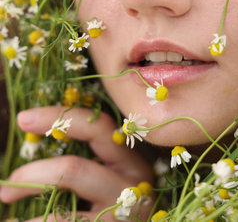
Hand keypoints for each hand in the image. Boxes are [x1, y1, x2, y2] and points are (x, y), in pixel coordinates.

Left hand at [0, 106, 153, 220]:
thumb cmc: (113, 208)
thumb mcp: (108, 178)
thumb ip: (84, 160)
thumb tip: (35, 133)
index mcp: (131, 160)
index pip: (98, 126)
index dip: (59, 118)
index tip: (24, 118)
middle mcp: (132, 187)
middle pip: (74, 169)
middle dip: (32, 174)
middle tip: (5, 186)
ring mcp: (122, 216)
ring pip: (63, 213)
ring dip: (28, 213)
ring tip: (9, 209)